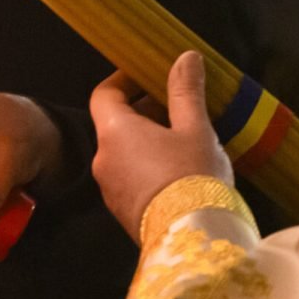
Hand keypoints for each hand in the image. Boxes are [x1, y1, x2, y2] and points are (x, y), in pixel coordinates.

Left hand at [90, 52, 228, 240]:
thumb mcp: (195, 128)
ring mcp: (110, 189)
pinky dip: (149, 166)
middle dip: (146, 111)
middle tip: (178, 106)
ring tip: (186, 138)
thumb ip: (186, 91)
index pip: (104, 94)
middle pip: (116, 123)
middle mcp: (103, 159)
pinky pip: (131, 178)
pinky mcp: (123, 212)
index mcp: (114, 132)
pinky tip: (181, 170)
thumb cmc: (192, 177)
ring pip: (125, 152)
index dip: (123, 80)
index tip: (147, 74)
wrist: (192, 240)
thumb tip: (186, 58)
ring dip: (149, 140)